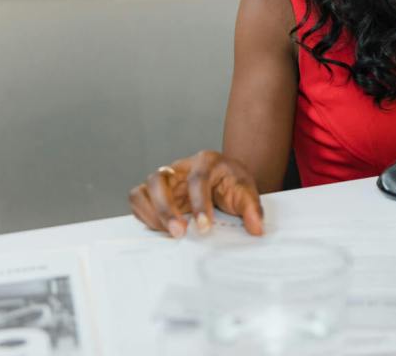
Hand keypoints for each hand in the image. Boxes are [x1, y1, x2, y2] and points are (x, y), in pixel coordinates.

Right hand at [128, 150, 264, 237]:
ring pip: (145, 188)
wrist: (223, 180)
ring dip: (152, 213)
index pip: (197, 178)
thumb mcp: (246, 192)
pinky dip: (144, 214)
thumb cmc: (231, 183)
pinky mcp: (154, 191)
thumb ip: (252, 209)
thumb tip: (257, 228)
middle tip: (179, 232)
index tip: (205, 227)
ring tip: (168, 234)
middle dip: (166, 208)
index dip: (199, 203)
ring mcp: (165, 177)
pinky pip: (138, 199)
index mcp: (206, 161)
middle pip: (161, 179)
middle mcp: (180, 166)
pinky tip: (160, 229)